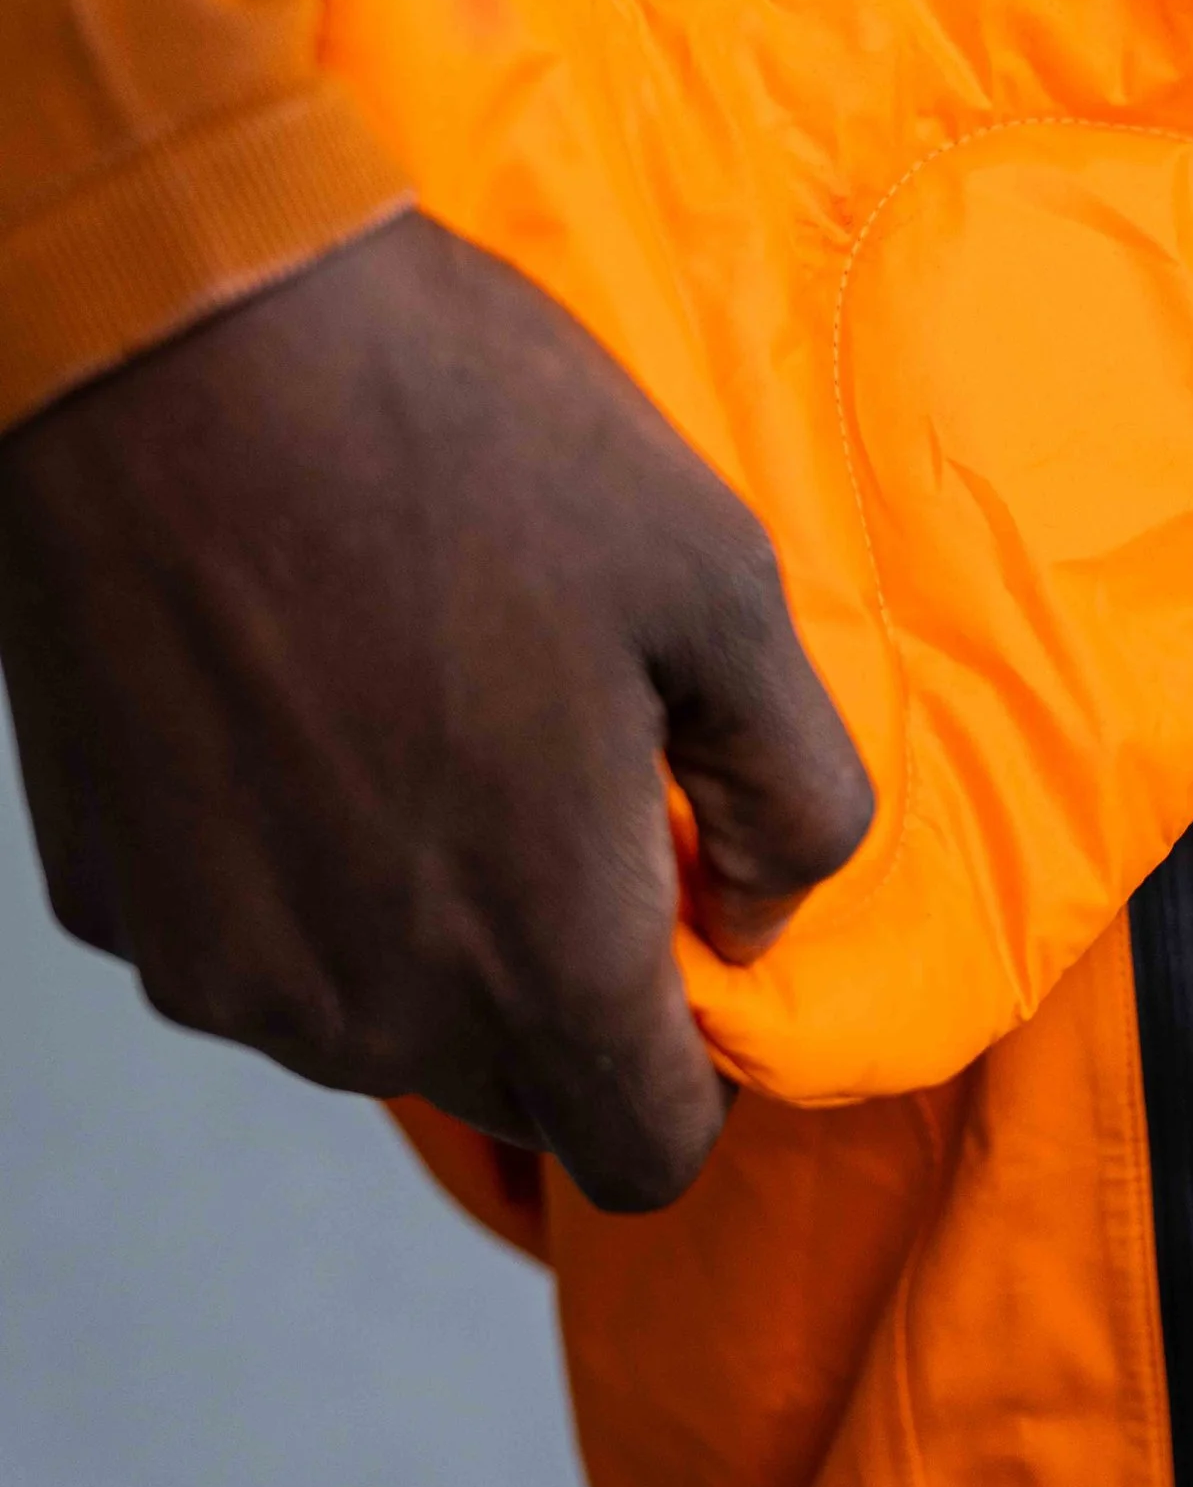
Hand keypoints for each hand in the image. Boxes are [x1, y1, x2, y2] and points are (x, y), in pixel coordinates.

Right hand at [0, 211, 870, 1210]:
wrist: (185, 335)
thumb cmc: (470, 441)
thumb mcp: (719, 582)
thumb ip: (790, 791)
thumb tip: (760, 911)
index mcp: (537, 952)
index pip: (645, 1151)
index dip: (693, 1061)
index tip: (686, 913)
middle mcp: (362, 1004)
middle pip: (511, 1082)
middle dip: (564, 976)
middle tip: (566, 768)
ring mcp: (216, 961)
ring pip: (369, 1012)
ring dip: (424, 916)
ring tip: (433, 698)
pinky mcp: (107, 893)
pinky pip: (246, 932)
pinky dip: (296, 861)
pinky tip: (308, 690)